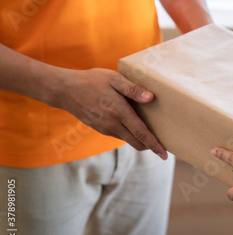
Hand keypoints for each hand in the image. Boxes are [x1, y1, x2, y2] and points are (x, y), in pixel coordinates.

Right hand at [52, 68, 167, 159]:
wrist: (65, 90)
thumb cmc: (91, 81)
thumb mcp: (114, 79)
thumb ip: (133, 89)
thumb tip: (151, 98)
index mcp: (119, 112)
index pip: (141, 134)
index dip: (154, 145)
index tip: (165, 154)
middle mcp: (112, 125)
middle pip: (137, 142)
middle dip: (150, 146)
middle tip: (163, 147)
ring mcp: (105, 129)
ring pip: (128, 139)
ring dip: (139, 139)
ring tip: (150, 131)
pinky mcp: (100, 129)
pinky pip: (119, 135)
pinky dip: (129, 134)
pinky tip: (133, 124)